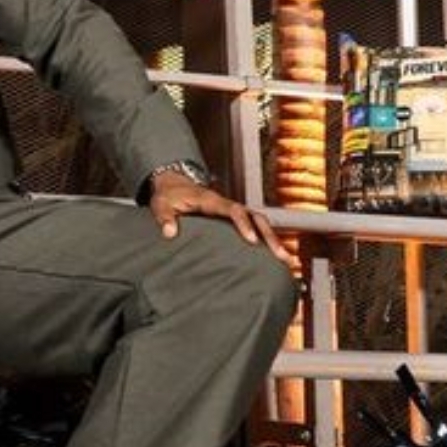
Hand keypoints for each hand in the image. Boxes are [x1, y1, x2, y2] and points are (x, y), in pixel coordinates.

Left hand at [148, 170, 294, 266]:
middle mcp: (227, 205)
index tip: (252, 240)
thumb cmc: (169, 196)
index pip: (233, 210)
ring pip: (260, 222)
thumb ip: (164, 218)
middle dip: (269, 236)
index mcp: (211, 200)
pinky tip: (275, 258)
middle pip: (255, 216)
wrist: (174, 185)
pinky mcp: (235, 220)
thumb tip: (170, 232)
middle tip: (281, 256)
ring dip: (273, 240)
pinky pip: (255, 227)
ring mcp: (233, 211)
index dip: (244, 224)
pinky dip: (266, 241)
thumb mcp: (161, 204)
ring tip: (286, 261)